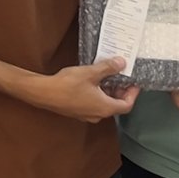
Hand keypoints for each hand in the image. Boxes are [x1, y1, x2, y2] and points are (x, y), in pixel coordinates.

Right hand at [20, 58, 139, 121]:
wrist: (44, 93)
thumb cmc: (67, 85)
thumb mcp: (91, 73)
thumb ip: (108, 68)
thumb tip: (121, 63)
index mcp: (105, 107)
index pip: (127, 105)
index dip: (133, 94)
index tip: (134, 83)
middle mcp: (98, 114)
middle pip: (116, 106)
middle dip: (120, 91)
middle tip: (121, 77)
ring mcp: (86, 114)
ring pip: (104, 105)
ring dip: (108, 92)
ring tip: (107, 76)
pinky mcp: (77, 111)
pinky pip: (93, 104)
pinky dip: (98, 95)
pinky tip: (92, 82)